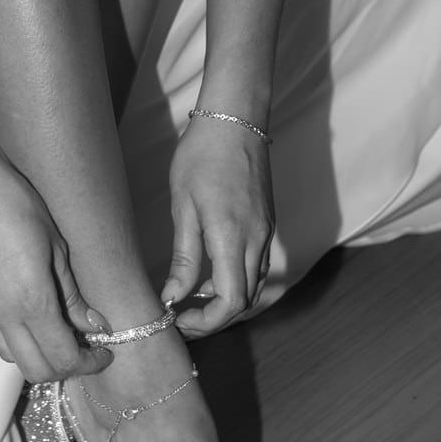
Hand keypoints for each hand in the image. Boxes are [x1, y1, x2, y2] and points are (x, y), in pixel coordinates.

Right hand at [0, 156, 110, 383]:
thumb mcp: (56, 245)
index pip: (63, 358)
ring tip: (61, 333)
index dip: (90, 362)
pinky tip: (34, 316)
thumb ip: (71, 293)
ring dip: (39, 357)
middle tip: (87, 348)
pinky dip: (19, 342)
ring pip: (12, 358)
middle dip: (66, 368)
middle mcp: (3, 315)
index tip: (106, 350)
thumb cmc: (15, 204)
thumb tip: (93, 324)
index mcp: (30, 302)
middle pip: (35, 371)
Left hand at [161, 115, 274, 336]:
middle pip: (245, 301)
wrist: (235, 119)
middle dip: (213, 318)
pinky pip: (256, 266)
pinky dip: (236, 280)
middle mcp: (257, 241)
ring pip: (253, 286)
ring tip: (190, 297)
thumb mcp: (183, 206)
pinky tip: (210, 272)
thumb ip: (183, 257)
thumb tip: (173, 296)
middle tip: (180, 317)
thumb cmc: (201, 156)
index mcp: (233, 237)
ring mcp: (266, 233)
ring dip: (225, 300)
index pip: (231, 302)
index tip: (179, 319)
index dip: (206, 322)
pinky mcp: (267, 224)